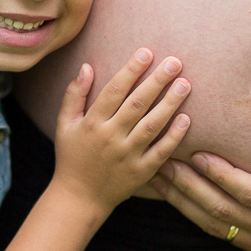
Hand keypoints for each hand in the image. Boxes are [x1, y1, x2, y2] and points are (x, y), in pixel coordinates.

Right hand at [52, 48, 190, 215]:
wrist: (78, 198)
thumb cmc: (72, 156)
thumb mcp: (64, 124)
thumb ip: (74, 94)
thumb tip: (86, 66)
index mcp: (92, 123)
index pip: (114, 91)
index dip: (131, 70)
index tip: (147, 52)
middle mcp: (111, 138)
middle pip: (137, 104)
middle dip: (157, 81)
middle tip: (175, 62)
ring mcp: (127, 156)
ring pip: (151, 125)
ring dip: (169, 103)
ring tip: (185, 84)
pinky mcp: (141, 172)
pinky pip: (160, 152)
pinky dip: (174, 136)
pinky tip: (186, 119)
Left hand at [150, 135, 250, 250]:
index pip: (250, 192)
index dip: (222, 174)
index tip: (198, 153)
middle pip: (220, 207)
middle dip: (188, 184)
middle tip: (162, 160)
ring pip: (213, 221)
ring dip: (183, 200)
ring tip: (159, 178)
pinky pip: (220, 232)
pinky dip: (196, 216)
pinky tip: (181, 202)